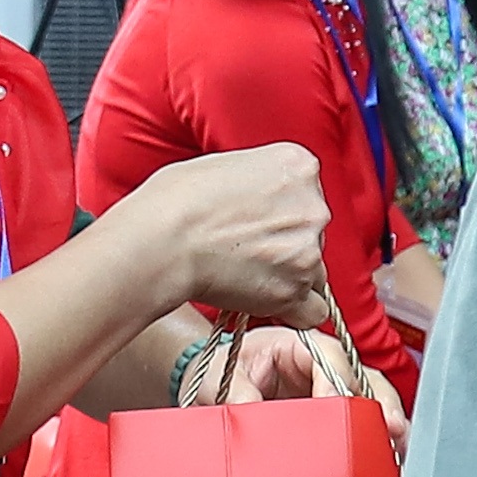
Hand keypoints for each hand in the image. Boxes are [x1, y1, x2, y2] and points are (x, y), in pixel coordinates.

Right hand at [124, 144, 332, 330]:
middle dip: (286, 245)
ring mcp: (308, 249)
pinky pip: (313, 310)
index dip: (280, 213)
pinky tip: (267, 302)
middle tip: (247, 252)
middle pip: (313, 234)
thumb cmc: (176, 202)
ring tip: (246, 276)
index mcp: (298, 167)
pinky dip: (294, 311)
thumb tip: (261, 198)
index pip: (308, 196)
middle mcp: (313, 206)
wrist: (162, 240)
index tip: (259, 223)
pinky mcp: (296, 288)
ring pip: (314, 271)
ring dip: (289, 277)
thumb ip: (259, 181)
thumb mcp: (227, 166)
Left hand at [226, 323, 411, 451]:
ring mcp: (330, 387)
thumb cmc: (219, 369)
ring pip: (370, 397)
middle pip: (362, 376)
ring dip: (385, 420)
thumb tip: (254, 409)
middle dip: (380, 402)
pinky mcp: (332, 411)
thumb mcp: (218, 375)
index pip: (329, 358)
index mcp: (296, 344)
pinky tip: (388, 452)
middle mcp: (321, 363)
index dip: (338, 382)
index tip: (340, 406)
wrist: (213, 382)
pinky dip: (375, 434)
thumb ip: (236, 391)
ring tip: (398, 444)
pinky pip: (361, 418)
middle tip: (392, 428)